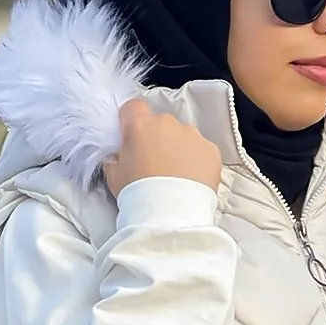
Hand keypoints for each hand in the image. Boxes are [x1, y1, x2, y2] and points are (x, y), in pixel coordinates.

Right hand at [103, 99, 222, 198]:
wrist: (170, 216)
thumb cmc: (137, 195)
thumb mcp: (114, 176)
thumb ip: (115, 157)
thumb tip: (119, 154)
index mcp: (140, 125)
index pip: (133, 108)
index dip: (132, 121)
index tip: (133, 138)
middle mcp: (167, 123)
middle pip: (161, 123)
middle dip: (158, 138)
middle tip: (156, 165)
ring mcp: (192, 135)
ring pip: (183, 136)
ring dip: (179, 149)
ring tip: (177, 176)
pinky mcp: (211, 150)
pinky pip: (202, 150)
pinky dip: (198, 161)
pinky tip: (193, 181)